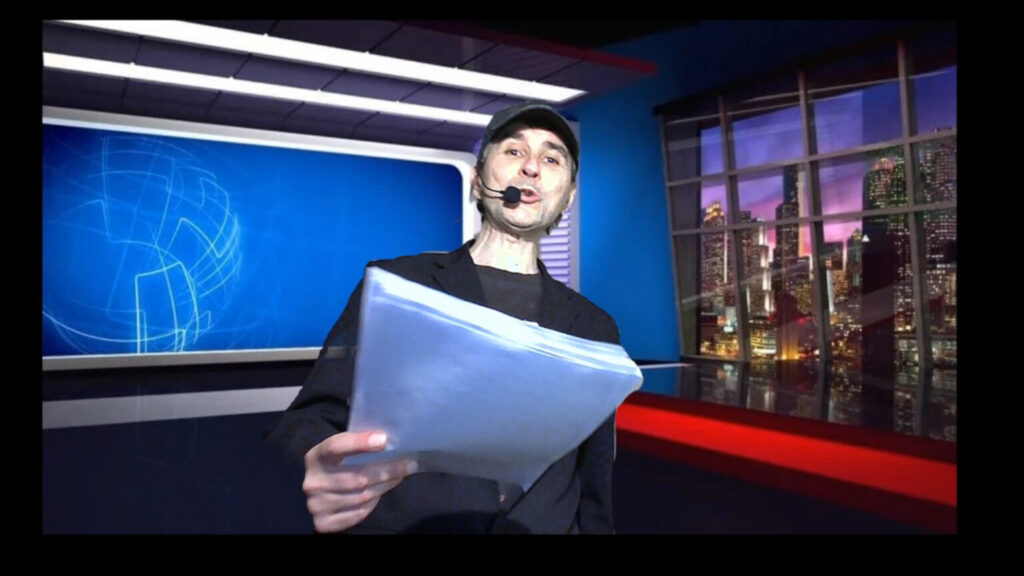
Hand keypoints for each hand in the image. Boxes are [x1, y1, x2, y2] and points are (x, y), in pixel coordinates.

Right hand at [302, 430, 417, 532]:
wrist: (319, 490)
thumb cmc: (338, 465)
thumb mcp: (341, 450)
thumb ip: (358, 444)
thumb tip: (389, 441)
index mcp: (316, 457)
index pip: (336, 447)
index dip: (359, 443)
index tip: (384, 440)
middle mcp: (313, 482)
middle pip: (357, 477)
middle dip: (387, 470)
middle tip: (409, 465)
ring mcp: (316, 504)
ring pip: (361, 496)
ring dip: (385, 486)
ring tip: (399, 477)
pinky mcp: (324, 523)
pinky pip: (358, 514)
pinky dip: (373, 503)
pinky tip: (380, 493)